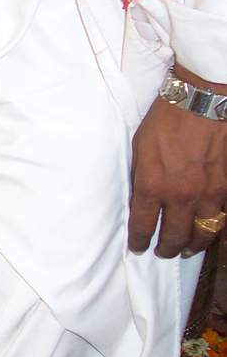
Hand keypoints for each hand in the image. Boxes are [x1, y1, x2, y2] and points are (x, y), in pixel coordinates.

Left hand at [128, 74, 226, 257]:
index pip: (142, 225)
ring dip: (193, 245)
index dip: (139, 241)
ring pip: (203, 232)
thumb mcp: (138, 148)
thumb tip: (138, 199)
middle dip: (166, 249)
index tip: (138, 248)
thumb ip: (140, 177)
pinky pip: (224, 218)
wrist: (201, 103)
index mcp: (152, 185)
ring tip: (186, 250)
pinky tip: (212, 234)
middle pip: (173, 236)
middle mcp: (180, 195)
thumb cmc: (164, 121)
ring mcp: (208, 193)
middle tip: (162, 253)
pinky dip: (217, 230)